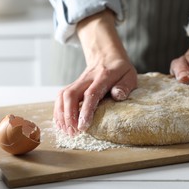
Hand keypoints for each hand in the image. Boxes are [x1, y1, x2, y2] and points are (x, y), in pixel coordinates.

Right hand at [54, 9, 136, 135]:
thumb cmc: (120, 70)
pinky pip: (60, 97)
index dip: (85, 110)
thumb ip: (124, 86)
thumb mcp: (129, 75)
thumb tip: (118, 96)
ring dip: (62, 115)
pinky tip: (62, 124)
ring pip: (63, 96)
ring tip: (67, 131)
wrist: (107, 56)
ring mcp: (78, 81)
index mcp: (103, 77)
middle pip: (71, 94)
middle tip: (73, 132)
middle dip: (69, 115)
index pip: (91, 94)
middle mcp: (87, 79)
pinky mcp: (73, 85)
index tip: (82, 126)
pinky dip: (58, 111)